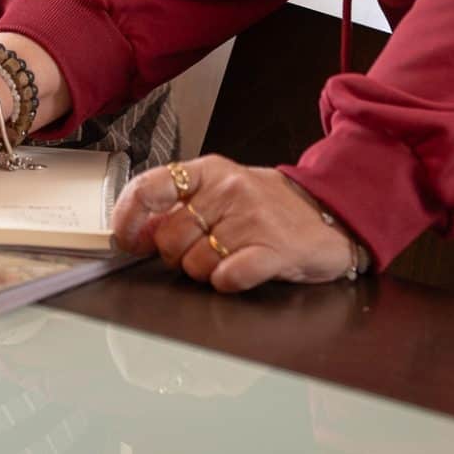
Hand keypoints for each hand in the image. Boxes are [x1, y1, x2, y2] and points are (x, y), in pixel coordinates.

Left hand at [110, 155, 368, 292]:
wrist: (329, 213)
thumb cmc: (270, 206)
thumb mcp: (221, 191)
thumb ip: (180, 204)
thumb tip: (136, 228)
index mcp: (209, 171)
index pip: (150, 186)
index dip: (128, 217)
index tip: (124, 238)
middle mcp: (228, 190)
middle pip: (169, 237)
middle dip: (175, 256)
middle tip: (198, 251)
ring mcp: (251, 219)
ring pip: (195, 263)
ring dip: (204, 271)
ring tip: (227, 258)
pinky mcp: (273, 250)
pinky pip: (227, 277)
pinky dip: (226, 282)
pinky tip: (240, 271)